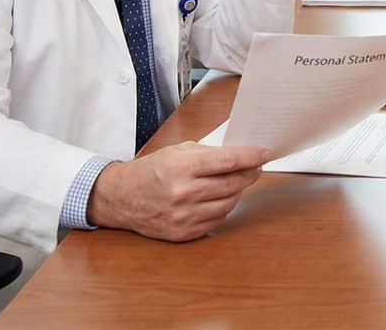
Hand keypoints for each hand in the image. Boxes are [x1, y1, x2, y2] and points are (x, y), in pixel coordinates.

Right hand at [86, 141, 268, 241]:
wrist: (120, 197)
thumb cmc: (150, 170)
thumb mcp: (177, 151)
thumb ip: (209, 153)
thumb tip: (240, 155)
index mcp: (181, 167)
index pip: (228, 161)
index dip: (251, 157)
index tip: (264, 153)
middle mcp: (183, 193)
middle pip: (233, 184)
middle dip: (250, 174)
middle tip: (255, 167)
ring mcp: (183, 216)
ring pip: (228, 204)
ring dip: (238, 192)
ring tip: (237, 181)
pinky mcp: (183, 233)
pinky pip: (217, 221)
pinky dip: (224, 208)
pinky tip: (221, 198)